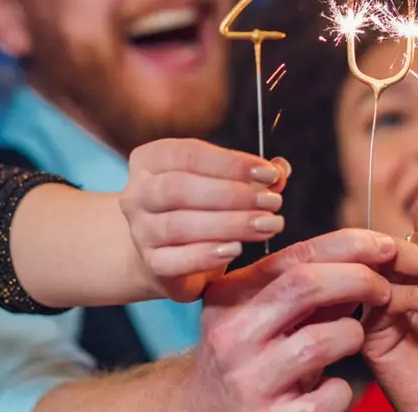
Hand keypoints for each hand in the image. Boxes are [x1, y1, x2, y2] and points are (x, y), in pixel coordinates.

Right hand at [120, 138, 289, 301]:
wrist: (168, 253)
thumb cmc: (200, 208)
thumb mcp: (224, 184)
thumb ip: (252, 175)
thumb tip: (280, 170)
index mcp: (152, 159)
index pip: (188, 154)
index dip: (231, 163)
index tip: (270, 173)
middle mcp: (137, 193)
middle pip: (179, 188)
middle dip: (232, 195)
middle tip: (272, 202)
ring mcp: (140, 231)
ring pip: (179, 225)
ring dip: (229, 224)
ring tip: (266, 225)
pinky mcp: (150, 264)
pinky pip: (175, 260)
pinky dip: (207, 254)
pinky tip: (236, 249)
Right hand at [187, 229, 402, 411]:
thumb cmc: (249, 359)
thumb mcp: (264, 316)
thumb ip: (306, 288)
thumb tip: (366, 258)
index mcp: (229, 297)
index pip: (295, 256)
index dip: (347, 245)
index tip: (383, 244)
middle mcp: (231, 335)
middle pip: (306, 285)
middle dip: (358, 279)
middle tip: (384, 288)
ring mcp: (248, 380)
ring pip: (322, 340)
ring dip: (351, 335)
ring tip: (348, 341)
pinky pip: (331, 393)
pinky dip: (341, 388)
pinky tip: (327, 389)